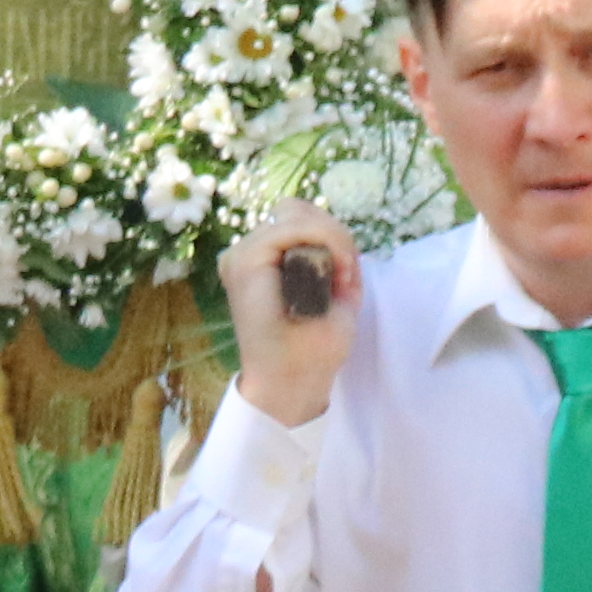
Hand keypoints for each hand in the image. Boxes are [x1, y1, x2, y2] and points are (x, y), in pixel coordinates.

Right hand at [227, 213, 356, 427]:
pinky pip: (290, 227)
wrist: (293, 382)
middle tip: (348, 272)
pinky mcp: (244, 261)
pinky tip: (335, 273)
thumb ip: (335, 259)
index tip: (350, 271)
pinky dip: (323, 240)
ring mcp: (241, 255)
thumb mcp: (333, 293)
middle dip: (332, 232)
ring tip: (342, 276)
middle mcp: (247, 252)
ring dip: (330, 238)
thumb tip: (341, 239)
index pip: (297, 217)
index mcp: (264, 260)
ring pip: (295, 214)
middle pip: (296, 209)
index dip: (330, 233)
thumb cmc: (312, 348)